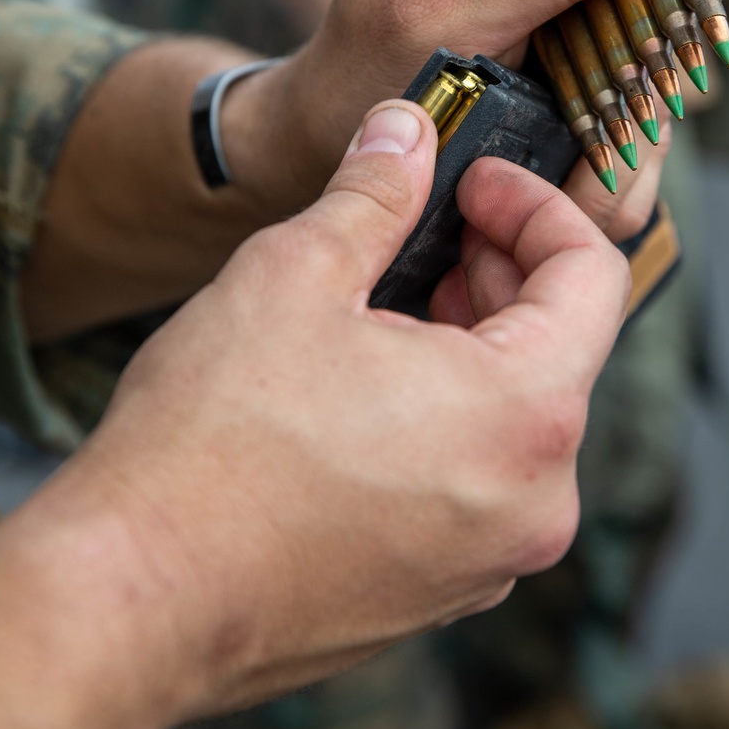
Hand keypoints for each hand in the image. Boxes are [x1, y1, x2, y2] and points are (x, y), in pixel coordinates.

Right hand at [0, 98, 625, 728]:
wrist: (137, 597)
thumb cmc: (214, 440)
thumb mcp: (298, 274)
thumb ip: (376, 192)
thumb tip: (406, 131)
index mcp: (526, 415)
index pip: (591, 276)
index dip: (536, 206)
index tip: (474, 183)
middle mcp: (534, 503)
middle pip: (560, 351)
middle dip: (499, 274)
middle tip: (432, 231)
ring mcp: (489, 562)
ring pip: (514, 422)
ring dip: (470, 349)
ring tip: (387, 309)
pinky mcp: (439, 595)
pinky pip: (473, 485)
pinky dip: (444, 424)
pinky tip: (363, 396)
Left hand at [230, 0, 728, 219]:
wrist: (324, 146)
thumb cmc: (355, 68)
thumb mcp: (426, 9)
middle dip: (681, 29)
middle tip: (634, 93)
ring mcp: (575, 6)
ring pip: (669, 41)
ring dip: (647, 111)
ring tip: (574, 158)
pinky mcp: (581, 68)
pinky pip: (641, 104)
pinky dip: (626, 151)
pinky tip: (574, 184)